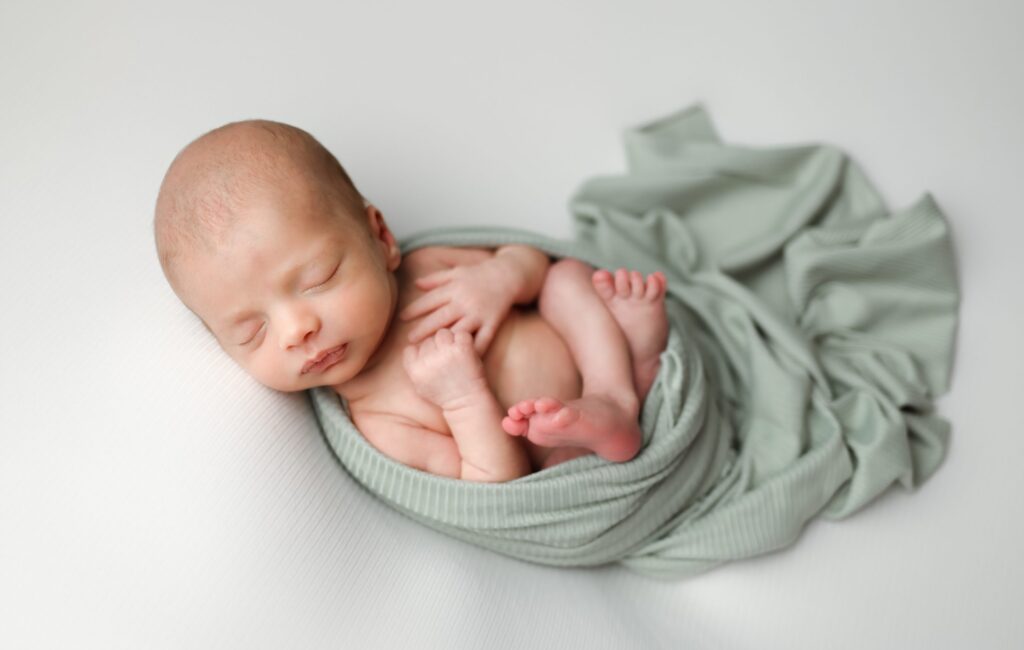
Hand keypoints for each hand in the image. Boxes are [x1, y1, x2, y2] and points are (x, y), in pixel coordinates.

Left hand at [400, 258, 517, 354]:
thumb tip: (415, 284)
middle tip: (409, 340)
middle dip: (424, 329)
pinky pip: (483, 339)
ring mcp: (479, 313)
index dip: (415, 309)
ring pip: (459, 330)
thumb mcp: (457, 272)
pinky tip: (464, 360)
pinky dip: (474, 350)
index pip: (431, 299)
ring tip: (432, 352)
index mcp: (455, 288)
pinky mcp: (493, 322)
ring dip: (445, 341)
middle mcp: (465, 301)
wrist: (508, 275)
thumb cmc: (479, 273)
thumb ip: (436, 278)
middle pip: (441, 317)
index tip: (402, 318)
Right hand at [402, 329, 489, 411]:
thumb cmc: (444, 396)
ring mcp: (446, 353)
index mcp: (416, 370)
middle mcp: (429, 360)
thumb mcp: (420, 387)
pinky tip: (466, 350)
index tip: (431, 362)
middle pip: (428, 340)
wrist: (467, 402)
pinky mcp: (462, 349)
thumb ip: (413, 368)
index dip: (421, 354)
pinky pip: (461, 334)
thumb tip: (411, 347)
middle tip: (447, 360)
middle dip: (436, 348)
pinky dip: (464, 340)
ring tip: (456, 353)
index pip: (411, 349)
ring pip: (443, 332)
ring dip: (450, 340)